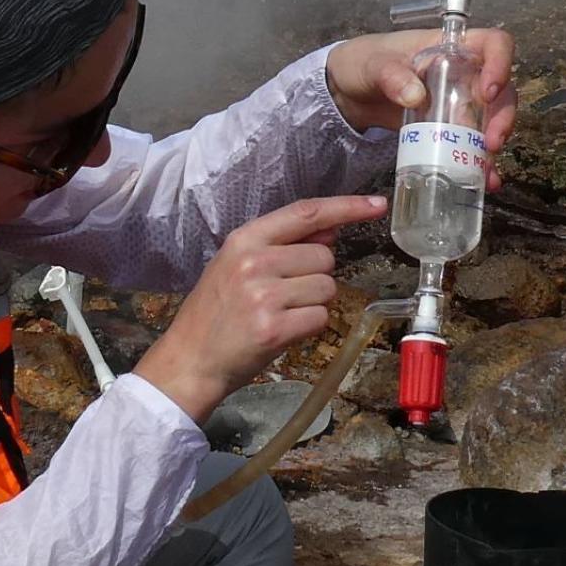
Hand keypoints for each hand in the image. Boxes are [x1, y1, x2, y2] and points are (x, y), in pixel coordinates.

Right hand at [134, 195, 387, 421]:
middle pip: (325, 257)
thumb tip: (332, 230)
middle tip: (283, 295)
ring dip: (314, 304)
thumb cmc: (216, 313)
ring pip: (327, 288)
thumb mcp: (237, 265)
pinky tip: (281, 331)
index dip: (346, 207)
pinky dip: (309, 326)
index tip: (376, 205)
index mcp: (245, 238)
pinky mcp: (274, 328)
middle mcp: (254, 261)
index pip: (306, 212)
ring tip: (280, 314)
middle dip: (316, 276)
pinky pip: (320, 318)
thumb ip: (283, 245)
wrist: (189, 360)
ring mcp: (263, 295)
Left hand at [326, 28, 517, 191]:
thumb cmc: (364, 63)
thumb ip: (391, 75)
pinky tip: (482, 180)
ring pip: (491, 120)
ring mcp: (458, 102)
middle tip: (491, 143)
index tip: (489, 92)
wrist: (347, 92)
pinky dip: (480, 162)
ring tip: (486, 171)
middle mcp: (464, 73)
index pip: (494, 44)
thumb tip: (415, 96)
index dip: (501, 64)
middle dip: (502, 117)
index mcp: (451, 47)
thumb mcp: (374, 64)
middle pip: (501, 90)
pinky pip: (472, 142)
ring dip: (493, 145)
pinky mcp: (448, 128)